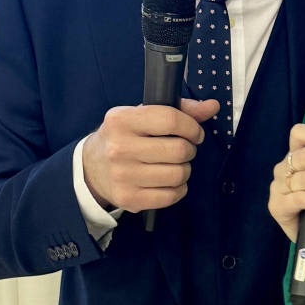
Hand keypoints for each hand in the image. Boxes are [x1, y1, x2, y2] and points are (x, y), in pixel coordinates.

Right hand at [81, 98, 218, 212]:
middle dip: (189, 150)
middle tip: (182, 150)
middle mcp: (119, 148)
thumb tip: (212, 106)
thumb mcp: (143, 115)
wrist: (92, 167)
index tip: (194, 133)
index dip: (192, 127)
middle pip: (179, 150)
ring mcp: (123, 176)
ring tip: (174, 165)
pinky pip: (172, 196)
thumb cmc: (125, 137)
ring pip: (178, 175)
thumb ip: (180, 109)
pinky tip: (168, 181)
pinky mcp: (129, 198)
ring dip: (184, 170)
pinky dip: (178, 189)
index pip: (171, 119)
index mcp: (122, 120)